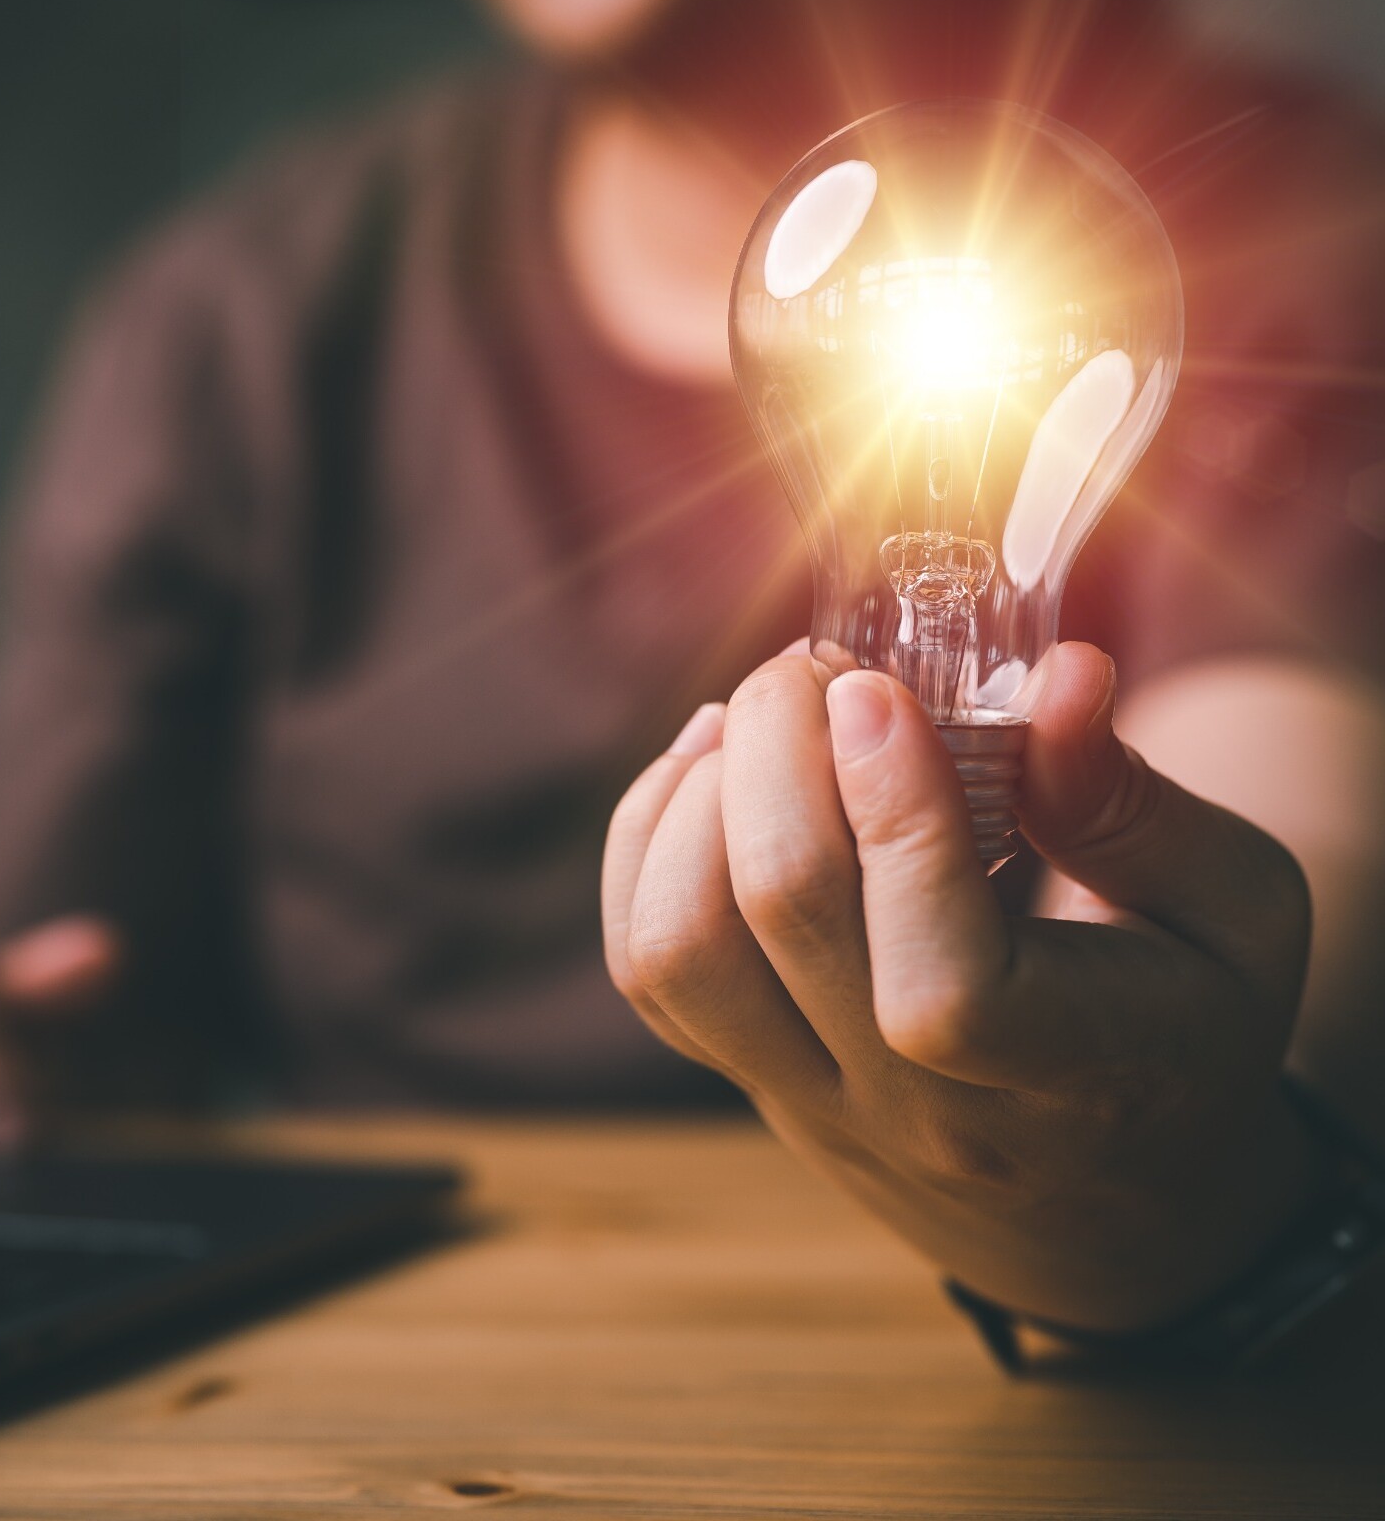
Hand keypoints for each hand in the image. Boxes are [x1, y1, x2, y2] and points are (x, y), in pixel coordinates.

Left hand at [604, 644, 1320, 1330]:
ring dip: (695, 800)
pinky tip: (711, 769)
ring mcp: (808, 1095)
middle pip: (779, 923)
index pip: (940, 983)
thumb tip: (1064, 677)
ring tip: (757, 722)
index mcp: (1068, 1073)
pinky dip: (648, 841)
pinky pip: (641, 962)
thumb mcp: (1228, 917)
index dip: (894, 820)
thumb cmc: (1177, 1027)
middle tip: (811, 669)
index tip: (873, 691)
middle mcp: (914, 1108)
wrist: (1104, 1198)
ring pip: (676, 949)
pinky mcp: (745, 1072)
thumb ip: (1134, 805)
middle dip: (774, 755)